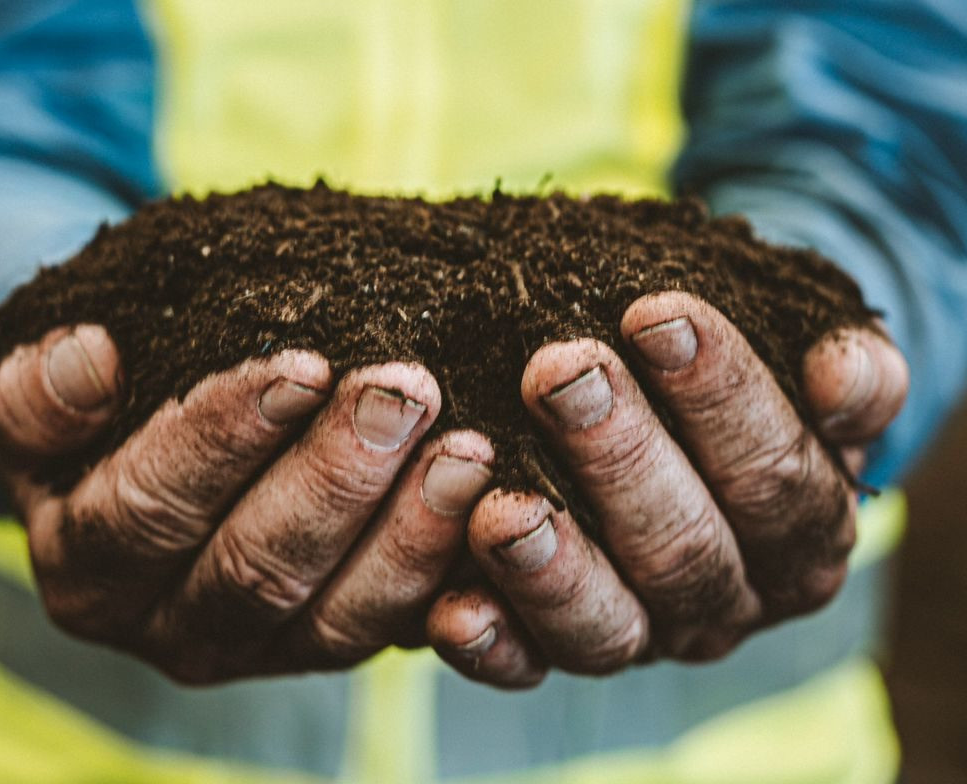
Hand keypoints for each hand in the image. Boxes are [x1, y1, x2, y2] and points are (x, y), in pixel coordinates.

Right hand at [0, 325, 493, 682]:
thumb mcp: (42, 382)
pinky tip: (497, 516)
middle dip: (337, 479)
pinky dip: (451, 580)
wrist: (153, 438)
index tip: (301, 365)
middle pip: (256, 569)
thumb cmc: (106, 402)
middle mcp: (172, 626)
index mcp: (88, 567)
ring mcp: (263, 647)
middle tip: (406, 392)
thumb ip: (39, 385)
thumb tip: (92, 360)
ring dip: (412, 532)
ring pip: (341, 616)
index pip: (149, 509)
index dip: (222, 439)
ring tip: (469, 449)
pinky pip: (398, 630)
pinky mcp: (336, 642)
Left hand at [427, 291, 907, 687]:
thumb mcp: (800, 367)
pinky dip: (493, 645)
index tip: (656, 313)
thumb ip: (848, 377)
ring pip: (608, 624)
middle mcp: (728, 599)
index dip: (721, 396)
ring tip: (501, 507)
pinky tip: (450, 611)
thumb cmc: (735, 384)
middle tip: (558, 372)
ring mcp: (644, 635)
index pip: (773, 473)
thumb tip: (844, 372)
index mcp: (801, 532)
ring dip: (553, 567)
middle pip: (684, 548)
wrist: (687, 429)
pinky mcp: (560, 654)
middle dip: (619, 456)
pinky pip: (528, 668)